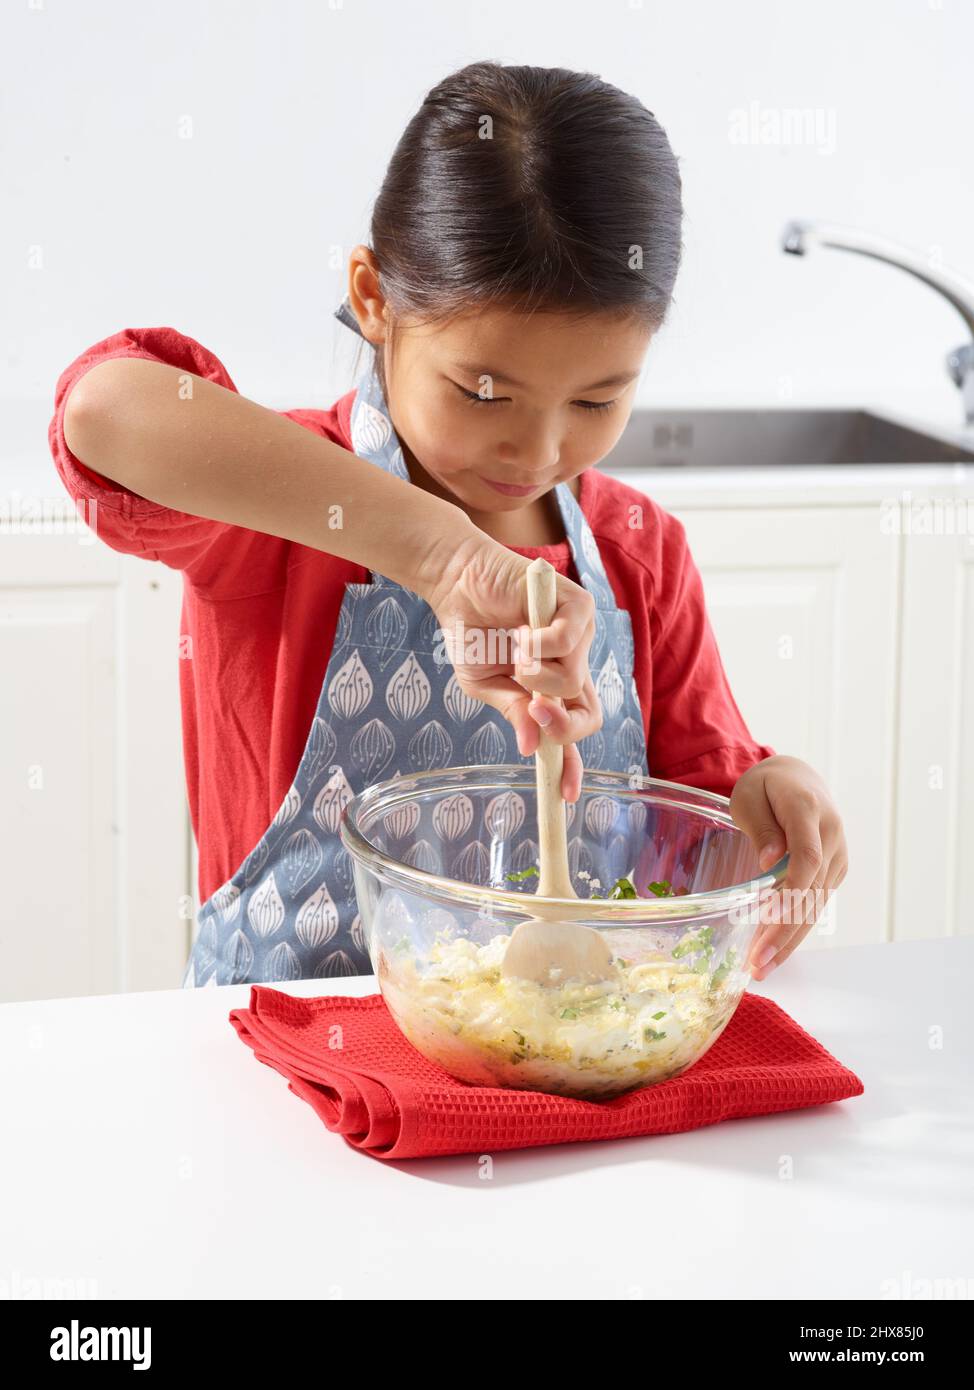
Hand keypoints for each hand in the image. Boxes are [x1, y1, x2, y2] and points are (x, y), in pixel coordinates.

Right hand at [423, 532, 601, 800]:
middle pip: (589, 716)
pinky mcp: (578, 607)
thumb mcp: (485, 684)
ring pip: (571, 681)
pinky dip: (537, 644)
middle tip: (532, 708)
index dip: (572, 763)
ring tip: (515, 647)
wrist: (458, 583)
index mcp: (554, 688)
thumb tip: (528, 746)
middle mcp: (574, 665)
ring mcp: (581, 636)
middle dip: (559, 723)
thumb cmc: (472, 632)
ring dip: (535, 673)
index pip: (574, 730)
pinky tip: (522, 628)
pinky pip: (566, 643)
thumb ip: (512, 710)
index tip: (565, 793)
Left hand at [728, 755, 848, 979]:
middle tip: (758, 964)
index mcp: (808, 811)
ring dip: (790, 940)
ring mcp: (837, 855)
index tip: (767, 921)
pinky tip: (775, 951)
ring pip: (816, 904)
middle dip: (784, 932)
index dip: (790, 892)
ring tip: (762, 969)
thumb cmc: (765, 787)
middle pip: (811, 890)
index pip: (806, 856)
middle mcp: (832, 835)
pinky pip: (816, 903)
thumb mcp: (749, 797)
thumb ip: (761, 828)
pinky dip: (796, 928)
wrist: (798, 778)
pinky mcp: (834, 870)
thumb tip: (769, 862)